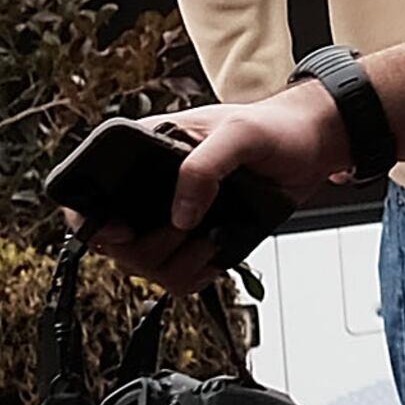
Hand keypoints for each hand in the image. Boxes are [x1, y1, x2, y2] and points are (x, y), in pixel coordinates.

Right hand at [70, 89, 341, 294]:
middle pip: (117, 244)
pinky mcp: (198, 239)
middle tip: (188, 229)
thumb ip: (204, 167)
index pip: (90, 193)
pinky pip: (179, 277)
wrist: (314, 146)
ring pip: (147, 267)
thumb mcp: (240, 134)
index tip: (121, 232)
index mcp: (146, 151)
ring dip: (178, 263)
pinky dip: (198, 273)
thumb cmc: (276, 126)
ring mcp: (175, 217)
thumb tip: (180, 216)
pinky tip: (219, 249)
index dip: (91, 220)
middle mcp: (153, 189)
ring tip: (211, 238)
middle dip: (149, 247)